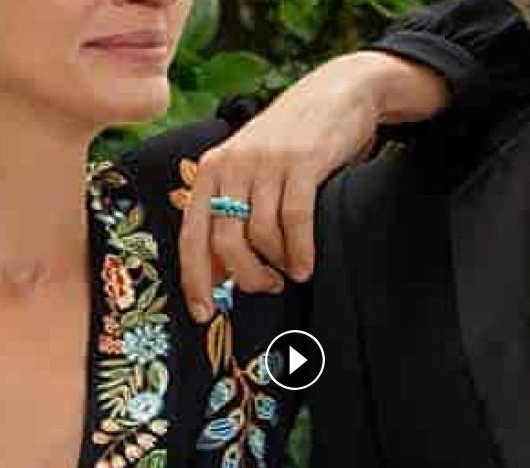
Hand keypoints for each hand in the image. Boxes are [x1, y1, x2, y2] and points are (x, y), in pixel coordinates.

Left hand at [179, 50, 449, 322]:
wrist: (337, 92)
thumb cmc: (292, 142)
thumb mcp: (252, 170)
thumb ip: (232, 212)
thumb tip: (218, 274)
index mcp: (211, 170)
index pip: (191, 235)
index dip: (194, 279)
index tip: (203, 314)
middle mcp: (231, 165)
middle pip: (225, 242)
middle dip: (245, 277)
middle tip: (265, 287)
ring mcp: (265, 163)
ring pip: (260, 236)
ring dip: (276, 265)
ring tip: (289, 272)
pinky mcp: (301, 162)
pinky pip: (294, 220)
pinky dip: (299, 252)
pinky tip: (305, 267)